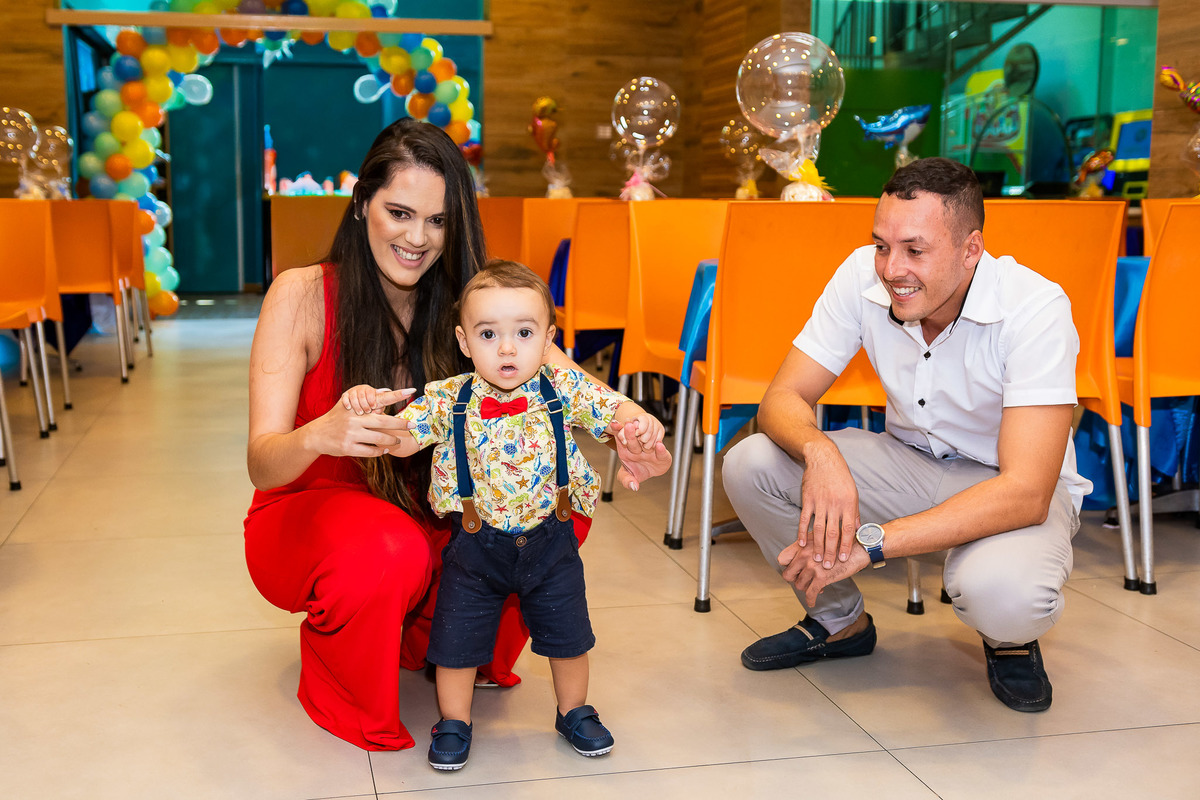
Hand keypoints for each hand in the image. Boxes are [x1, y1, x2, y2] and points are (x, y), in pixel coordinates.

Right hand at [307, 388, 414, 458]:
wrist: (316, 435)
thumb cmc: (336, 418)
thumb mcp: (348, 405)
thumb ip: (367, 399)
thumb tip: (386, 390)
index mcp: (356, 408)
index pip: (380, 400)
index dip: (396, 395)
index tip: (411, 391)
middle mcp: (354, 420)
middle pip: (384, 422)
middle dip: (401, 424)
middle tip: (413, 425)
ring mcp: (351, 435)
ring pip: (379, 439)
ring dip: (391, 440)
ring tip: (396, 440)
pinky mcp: (348, 448)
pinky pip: (370, 451)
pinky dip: (379, 451)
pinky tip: (384, 450)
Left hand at [608, 418, 670, 490]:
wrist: (652, 471)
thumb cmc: (636, 471)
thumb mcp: (627, 477)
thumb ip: (626, 481)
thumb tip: (634, 486)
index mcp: (626, 450)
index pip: (620, 439)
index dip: (618, 431)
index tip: (615, 424)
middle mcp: (638, 447)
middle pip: (632, 439)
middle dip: (630, 432)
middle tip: (629, 425)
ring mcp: (650, 450)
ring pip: (648, 442)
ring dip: (646, 436)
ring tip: (643, 430)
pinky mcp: (662, 455)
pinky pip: (661, 452)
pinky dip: (660, 450)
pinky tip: (659, 445)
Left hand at [778, 537, 868, 604]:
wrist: (857, 548)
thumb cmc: (840, 543)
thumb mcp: (820, 539)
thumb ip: (806, 547)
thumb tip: (798, 558)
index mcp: (802, 545)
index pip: (782, 559)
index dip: (786, 566)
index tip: (794, 570)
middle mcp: (804, 555)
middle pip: (788, 574)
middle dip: (794, 580)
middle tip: (801, 581)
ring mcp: (812, 566)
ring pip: (799, 585)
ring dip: (805, 588)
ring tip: (814, 587)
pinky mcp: (822, 577)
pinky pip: (810, 593)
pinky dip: (810, 600)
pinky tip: (812, 602)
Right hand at [797, 443, 860, 569]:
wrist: (824, 460)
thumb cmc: (840, 477)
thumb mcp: (853, 494)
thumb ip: (854, 513)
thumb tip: (857, 530)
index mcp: (848, 505)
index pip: (848, 530)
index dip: (846, 546)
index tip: (844, 559)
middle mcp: (834, 505)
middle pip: (832, 533)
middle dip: (831, 551)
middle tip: (828, 565)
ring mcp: (820, 503)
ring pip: (818, 529)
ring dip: (817, 545)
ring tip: (816, 559)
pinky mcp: (808, 500)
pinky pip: (805, 519)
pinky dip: (802, 532)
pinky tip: (802, 544)